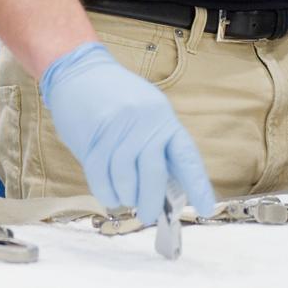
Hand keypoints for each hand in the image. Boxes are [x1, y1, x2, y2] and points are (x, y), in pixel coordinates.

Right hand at [39, 42, 215, 224]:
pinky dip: (105, 192)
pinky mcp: (94, 133)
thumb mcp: (146, 115)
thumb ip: (157, 147)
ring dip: (125, 196)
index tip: (207, 208)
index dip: (198, 184)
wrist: (80, 72)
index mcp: (164, 118)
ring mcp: (119, 126)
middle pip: (154, 173)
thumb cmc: (116, 99)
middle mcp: (145, 121)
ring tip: (123, 198)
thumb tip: (169, 191)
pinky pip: (100, 176)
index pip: (186, 156)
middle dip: (150, 201)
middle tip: (147, 215)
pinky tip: (108, 194)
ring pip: (125, 178)